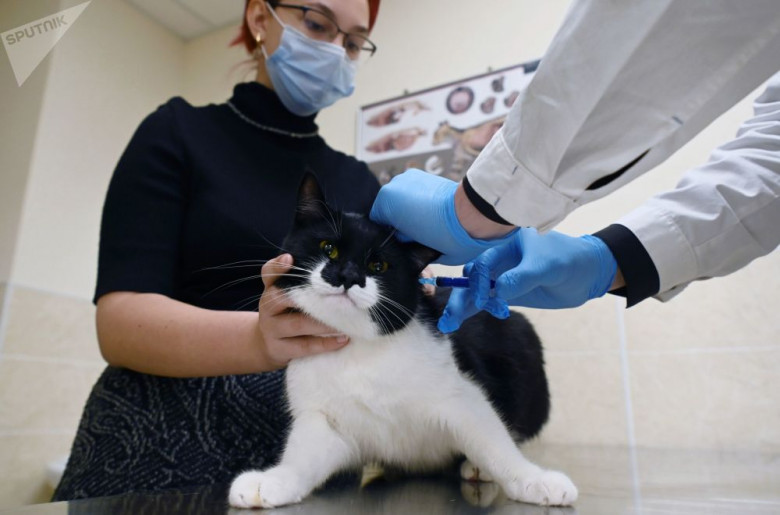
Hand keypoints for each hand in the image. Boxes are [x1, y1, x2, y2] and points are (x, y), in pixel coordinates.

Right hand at [257, 254, 348, 368]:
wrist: (269, 345)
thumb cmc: (288, 314)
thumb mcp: (291, 297)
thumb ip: (305, 284)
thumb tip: (336, 271)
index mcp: (272, 289)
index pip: (269, 273)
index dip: (278, 266)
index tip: (290, 259)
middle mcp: (268, 307)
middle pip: (283, 298)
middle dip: (311, 298)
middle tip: (339, 297)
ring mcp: (271, 329)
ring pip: (297, 324)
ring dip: (323, 323)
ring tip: (347, 322)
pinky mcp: (279, 349)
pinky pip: (303, 347)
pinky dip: (324, 344)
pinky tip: (342, 339)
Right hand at [369, 169, 516, 264]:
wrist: (472, 214)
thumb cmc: (446, 234)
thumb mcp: (417, 248)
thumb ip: (403, 241)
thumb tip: (403, 238)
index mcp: (386, 204)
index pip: (378, 224)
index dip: (391, 237)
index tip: (404, 244)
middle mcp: (393, 186)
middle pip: (388, 210)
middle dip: (399, 223)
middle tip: (416, 236)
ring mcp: (408, 178)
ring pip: (400, 201)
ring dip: (409, 212)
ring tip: (425, 224)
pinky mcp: (422, 175)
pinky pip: (412, 192)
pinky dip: (418, 202)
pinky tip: (430, 213)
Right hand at [438, 229, 617, 332]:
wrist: (588, 273)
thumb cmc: (570, 261)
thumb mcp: (548, 267)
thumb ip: (523, 277)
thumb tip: (498, 292)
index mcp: (507, 243)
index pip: (484, 262)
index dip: (480, 281)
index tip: (486, 300)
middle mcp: (500, 258)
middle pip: (472, 277)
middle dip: (461, 296)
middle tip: (451, 317)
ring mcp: (501, 276)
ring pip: (474, 291)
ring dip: (461, 306)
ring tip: (448, 325)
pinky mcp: (505, 293)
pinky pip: (483, 302)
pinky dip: (469, 310)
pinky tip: (455, 322)